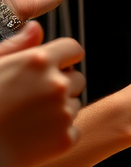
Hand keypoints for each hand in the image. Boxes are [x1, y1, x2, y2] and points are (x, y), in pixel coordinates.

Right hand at [0, 22, 84, 166]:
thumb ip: (17, 46)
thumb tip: (37, 28)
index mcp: (38, 61)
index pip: (74, 49)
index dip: (64, 56)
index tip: (55, 65)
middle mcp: (57, 84)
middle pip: (77, 78)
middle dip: (62, 82)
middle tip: (33, 95)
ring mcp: (64, 112)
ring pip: (75, 103)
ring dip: (60, 107)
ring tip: (29, 115)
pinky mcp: (68, 138)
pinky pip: (73, 128)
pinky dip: (59, 131)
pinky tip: (33, 134)